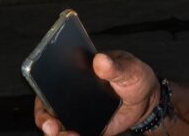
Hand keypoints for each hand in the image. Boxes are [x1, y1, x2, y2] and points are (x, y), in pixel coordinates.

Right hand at [34, 50, 159, 135]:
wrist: (146, 99)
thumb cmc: (134, 76)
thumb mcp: (129, 68)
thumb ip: (115, 66)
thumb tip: (100, 59)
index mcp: (77, 70)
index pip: (51, 75)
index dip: (41, 85)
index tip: (43, 94)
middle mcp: (70, 92)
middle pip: (47, 104)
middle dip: (44, 117)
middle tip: (50, 124)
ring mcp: (75, 111)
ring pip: (57, 124)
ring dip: (56, 132)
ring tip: (66, 134)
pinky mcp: (85, 127)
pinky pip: (72, 134)